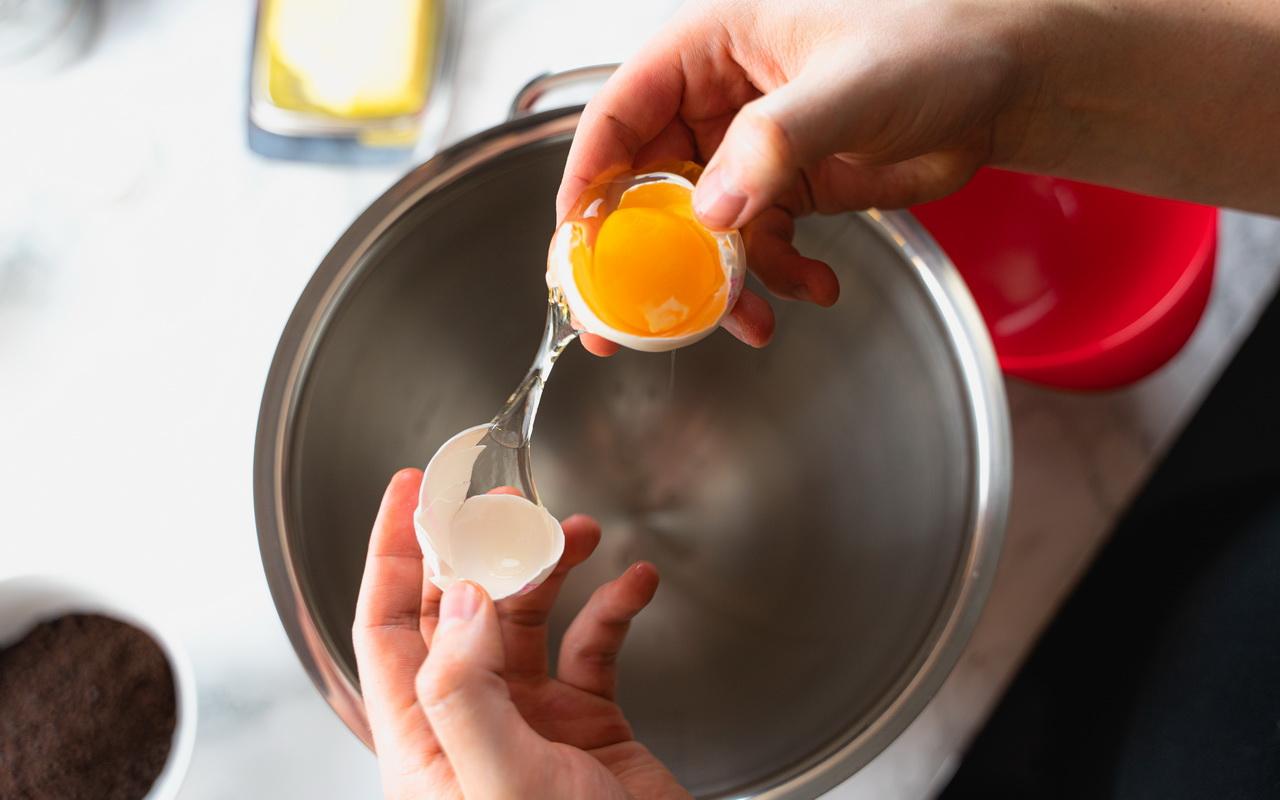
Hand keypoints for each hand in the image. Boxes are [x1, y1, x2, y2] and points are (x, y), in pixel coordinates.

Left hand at [352, 469, 688, 799]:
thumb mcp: (498, 783)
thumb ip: (466, 692)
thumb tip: (460, 601)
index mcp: (424, 739)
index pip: (388, 625)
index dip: (393, 551)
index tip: (411, 490)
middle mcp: (470, 723)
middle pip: (460, 610)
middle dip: (481, 547)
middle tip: (503, 498)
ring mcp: (529, 723)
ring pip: (528, 620)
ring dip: (552, 570)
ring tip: (578, 533)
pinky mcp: (586, 726)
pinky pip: (593, 648)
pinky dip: (614, 609)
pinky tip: (633, 585)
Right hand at [562, 0, 1279, 356]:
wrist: (1001, 86)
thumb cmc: (932, 45)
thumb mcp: (848, 88)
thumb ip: (773, 143)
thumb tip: (708, 212)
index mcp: (706, 51)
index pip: (617, 116)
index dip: (587, 181)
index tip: (576, 245)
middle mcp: (714, 104)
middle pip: (641, 187)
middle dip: (638, 259)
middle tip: (625, 324)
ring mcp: (746, 153)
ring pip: (695, 232)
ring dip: (717, 284)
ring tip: (751, 321)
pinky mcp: (782, 193)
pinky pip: (752, 250)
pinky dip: (773, 280)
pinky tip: (812, 288)